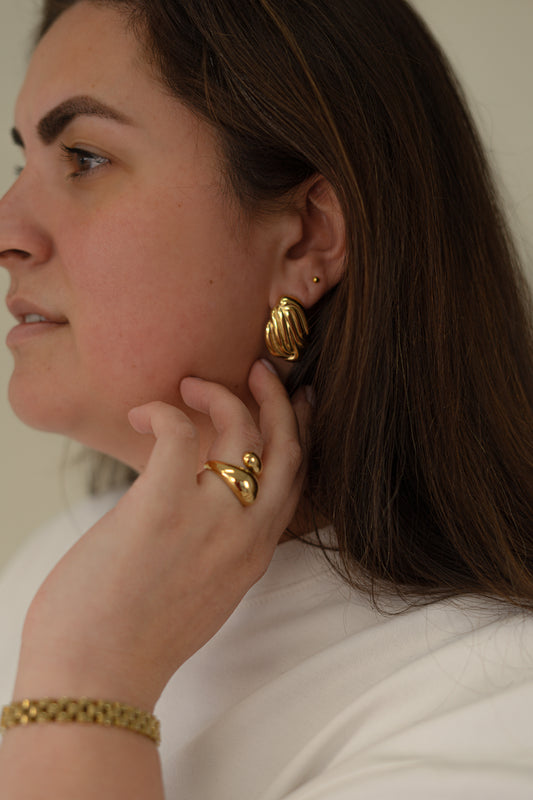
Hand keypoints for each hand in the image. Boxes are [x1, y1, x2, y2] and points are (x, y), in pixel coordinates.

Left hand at [14, 360, 308, 710]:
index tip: (297, 405)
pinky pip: (179, 433)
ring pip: (243, 431)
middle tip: (263, 371)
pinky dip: (164, 412)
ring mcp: (211, 520)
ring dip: (221, 394)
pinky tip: (141, 413)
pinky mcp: (164, 506)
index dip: (301, 434)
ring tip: (191, 385)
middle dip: (281, 401)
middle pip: (286, 448)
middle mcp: (245, 535)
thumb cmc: (133, 640)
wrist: (97, 680)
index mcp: (254, 556)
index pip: (295, 481)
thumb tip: (190, 508)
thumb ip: (211, 550)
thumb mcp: (198, 595)